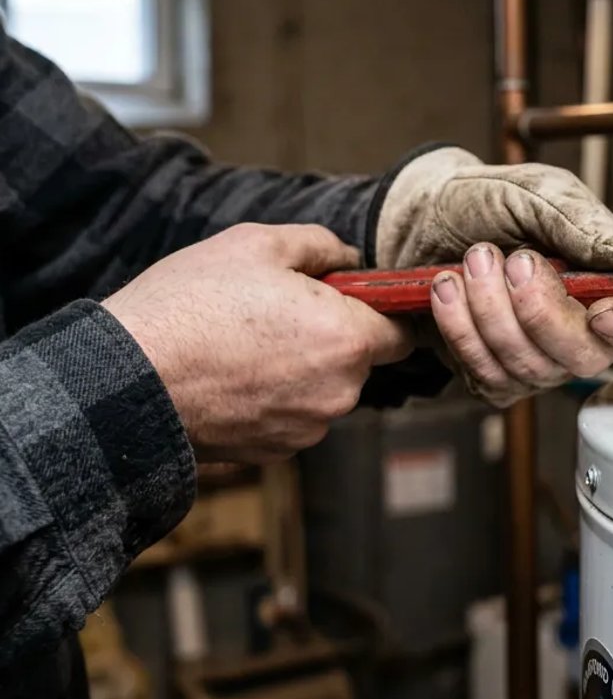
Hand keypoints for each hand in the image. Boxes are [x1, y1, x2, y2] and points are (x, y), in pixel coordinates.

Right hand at [105, 224, 412, 462]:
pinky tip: (231, 376)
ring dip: (300, 370)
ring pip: (323, 391)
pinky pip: (290, 417)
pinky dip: (272, 399)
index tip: (356, 300)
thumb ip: (321, 246)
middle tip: (277, 312)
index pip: (402, 333)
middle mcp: (339, 393)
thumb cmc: (189, 306)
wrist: (124, 382)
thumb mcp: (256, 245)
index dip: (383, 313)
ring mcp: (306, 428)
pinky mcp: (273, 453)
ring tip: (243, 344)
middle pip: (359, 361)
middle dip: (332, 337)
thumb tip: (352, 259)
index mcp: (348, 340)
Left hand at [377, 148, 612, 404]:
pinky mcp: (496, 375)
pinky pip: (489, 376)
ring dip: (492, 310)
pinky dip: (462, 329)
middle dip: (543, 313)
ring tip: (475, 258)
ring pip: (533, 367)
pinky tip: (449, 289)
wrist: (422, 217)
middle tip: (515, 261)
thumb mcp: (536, 192)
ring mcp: (542, 360)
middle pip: (589, 358)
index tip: (603, 311)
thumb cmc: (489, 202)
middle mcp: (586, 332)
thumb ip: (581, 220)